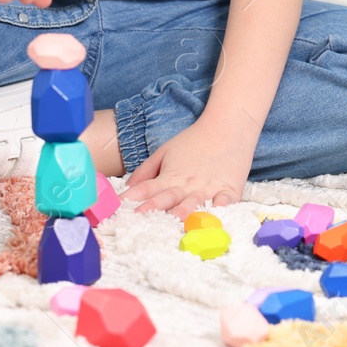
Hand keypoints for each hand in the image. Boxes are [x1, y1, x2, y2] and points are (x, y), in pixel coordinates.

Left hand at [121, 117, 253, 218]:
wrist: (227, 126)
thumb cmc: (194, 140)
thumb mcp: (165, 151)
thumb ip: (146, 171)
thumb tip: (128, 188)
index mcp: (170, 176)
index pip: (147, 189)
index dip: (131, 199)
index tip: (117, 210)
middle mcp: (187, 184)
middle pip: (167, 197)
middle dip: (152, 209)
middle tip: (139, 219)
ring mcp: (208, 187)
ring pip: (194, 202)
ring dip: (183, 212)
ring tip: (174, 220)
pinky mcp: (229, 189)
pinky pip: (224, 202)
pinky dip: (220, 209)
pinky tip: (215, 215)